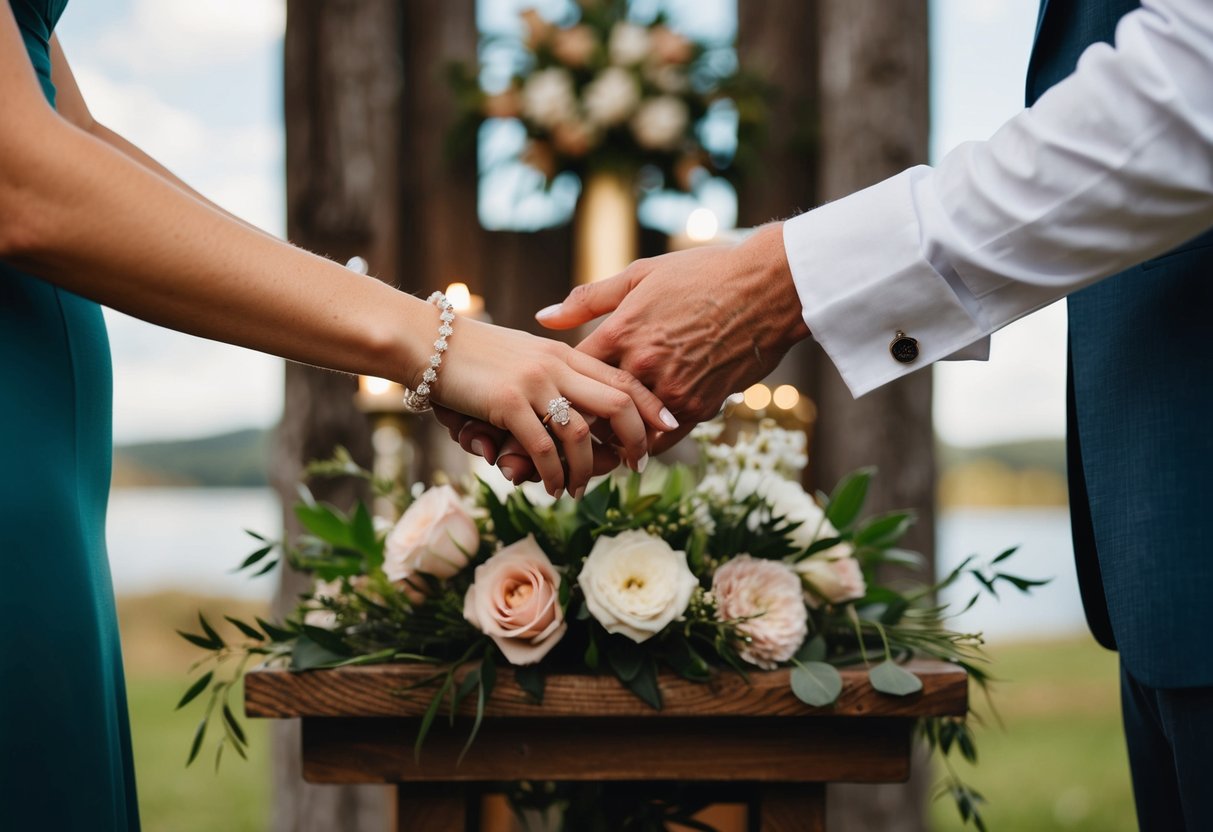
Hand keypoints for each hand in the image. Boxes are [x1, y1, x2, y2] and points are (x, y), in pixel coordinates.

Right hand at [431, 318, 668, 497]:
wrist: (427, 342)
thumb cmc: (472, 355)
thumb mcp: (523, 355)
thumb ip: (551, 375)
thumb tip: (574, 411)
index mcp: (563, 353)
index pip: (621, 377)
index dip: (650, 404)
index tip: (670, 426)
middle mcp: (555, 365)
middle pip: (617, 403)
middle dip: (634, 438)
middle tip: (637, 465)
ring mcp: (533, 383)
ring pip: (579, 434)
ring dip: (586, 469)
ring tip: (582, 489)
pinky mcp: (506, 403)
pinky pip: (541, 448)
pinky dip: (552, 473)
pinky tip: (552, 487)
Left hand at [445, 223, 809, 482]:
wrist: (766, 288)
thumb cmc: (703, 273)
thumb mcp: (640, 276)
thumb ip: (588, 300)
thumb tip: (542, 316)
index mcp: (620, 332)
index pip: (567, 375)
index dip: (541, 399)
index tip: (516, 417)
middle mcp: (640, 365)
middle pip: (587, 416)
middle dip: (554, 443)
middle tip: (524, 466)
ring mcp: (670, 388)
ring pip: (621, 437)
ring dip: (595, 458)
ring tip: (567, 474)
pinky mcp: (699, 404)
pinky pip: (662, 439)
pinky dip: (640, 452)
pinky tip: (624, 462)